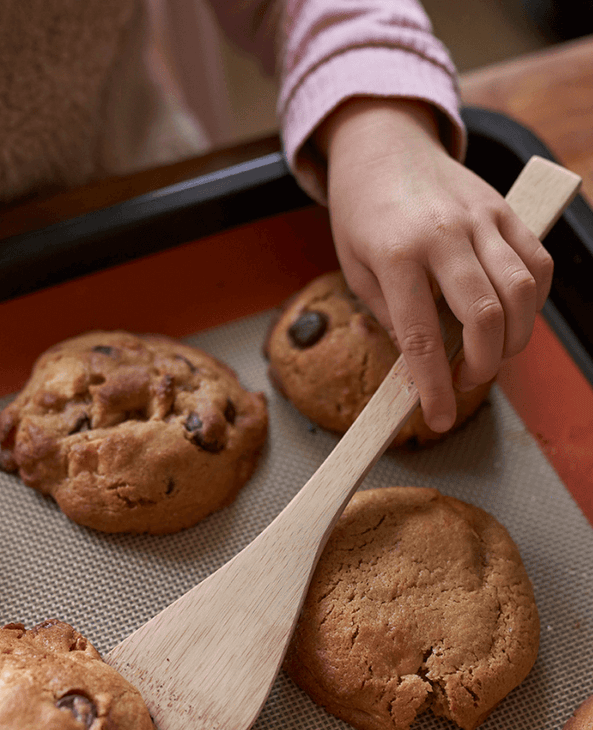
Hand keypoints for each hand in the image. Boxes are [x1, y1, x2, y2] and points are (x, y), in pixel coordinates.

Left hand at [316, 98, 553, 432]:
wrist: (384, 149)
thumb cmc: (362, 216)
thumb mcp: (355, 271)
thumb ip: (390, 315)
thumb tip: (421, 361)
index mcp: (395, 256)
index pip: (421, 337)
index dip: (433, 385)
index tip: (439, 418)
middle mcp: (443, 235)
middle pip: (485, 314)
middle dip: (484, 365)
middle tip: (467, 382)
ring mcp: (480, 218)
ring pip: (521, 290)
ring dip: (515, 337)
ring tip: (492, 355)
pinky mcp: (504, 209)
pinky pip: (535, 261)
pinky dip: (533, 300)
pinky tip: (513, 318)